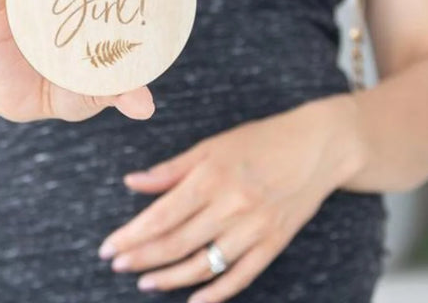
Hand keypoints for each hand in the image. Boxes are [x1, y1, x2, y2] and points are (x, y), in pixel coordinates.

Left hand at [98, 97, 365, 301]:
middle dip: (142, 257)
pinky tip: (193, 300)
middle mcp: (232, 205)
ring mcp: (255, 228)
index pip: (162, 215)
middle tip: (117, 265)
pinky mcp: (274, 243)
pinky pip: (241, 276)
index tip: (108, 247)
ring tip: (145, 282)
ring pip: (204, 263)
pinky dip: (216, 292)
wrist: (318, 146)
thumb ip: (172, 169)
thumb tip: (132, 182)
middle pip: (177, 242)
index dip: (132, 234)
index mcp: (212, 176)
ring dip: (170, 278)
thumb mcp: (213, 145)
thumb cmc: (261, 141)